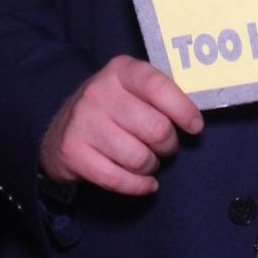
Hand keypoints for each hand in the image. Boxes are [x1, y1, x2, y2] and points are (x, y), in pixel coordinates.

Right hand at [40, 54, 203, 196]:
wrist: (62, 130)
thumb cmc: (114, 108)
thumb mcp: (134, 89)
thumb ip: (161, 96)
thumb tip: (194, 120)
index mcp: (121, 71)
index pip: (159, 87)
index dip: (183, 110)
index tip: (195, 127)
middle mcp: (99, 92)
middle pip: (156, 129)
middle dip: (168, 145)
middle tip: (163, 147)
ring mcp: (83, 122)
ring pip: (139, 158)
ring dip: (151, 166)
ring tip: (146, 160)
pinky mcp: (73, 152)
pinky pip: (118, 180)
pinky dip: (138, 186)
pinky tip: (143, 183)